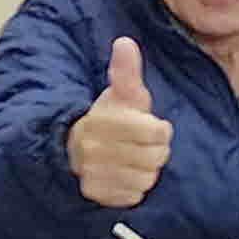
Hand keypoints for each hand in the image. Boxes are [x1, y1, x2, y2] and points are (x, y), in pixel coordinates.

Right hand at [67, 37, 172, 208]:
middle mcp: (94, 149)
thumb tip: (125, 42)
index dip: (160, 130)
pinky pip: (133, 196)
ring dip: (146, 170)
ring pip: (145, 178)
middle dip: (155, 151)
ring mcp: (93, 173)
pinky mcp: (96, 194)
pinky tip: (125, 174)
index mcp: (102, 121)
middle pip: (153, 158)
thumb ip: (127, 71)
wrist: (78, 147)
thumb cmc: (110, 119)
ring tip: (134, 158)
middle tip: (145, 144)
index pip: (155, 132)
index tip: (152, 125)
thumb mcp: (122, 94)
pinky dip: (134, 187)